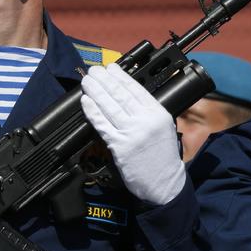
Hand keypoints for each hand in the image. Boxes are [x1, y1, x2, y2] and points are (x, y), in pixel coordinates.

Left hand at [80, 63, 184, 204]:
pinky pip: (102, 124)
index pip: (136, 89)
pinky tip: (86, 101)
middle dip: (105, 80)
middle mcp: (145, 120)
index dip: (121, 77)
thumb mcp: (163, 126)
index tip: (111, 68)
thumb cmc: (161, 154)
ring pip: (110, 107)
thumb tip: (125, 93)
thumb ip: (147, 111)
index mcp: (158, 113)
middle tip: (94, 70)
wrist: (164, 182)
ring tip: (87, 81)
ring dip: (96, 91)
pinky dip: (92, 111)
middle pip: (120, 95)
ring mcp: (131, 133)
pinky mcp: (119, 145)